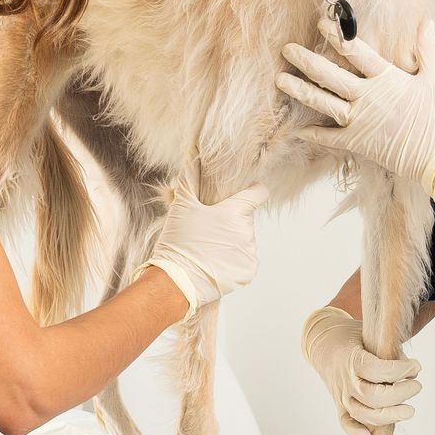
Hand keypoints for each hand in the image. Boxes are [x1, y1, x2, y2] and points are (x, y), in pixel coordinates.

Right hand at [139, 167, 268, 315]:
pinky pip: (244, 261)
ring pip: (244, 241)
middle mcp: (248, 231)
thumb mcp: (181, 207)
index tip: (246, 194)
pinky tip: (215, 264)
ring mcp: (250, 253)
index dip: (253, 191)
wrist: (176, 282)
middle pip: (245, 220)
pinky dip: (232, 262)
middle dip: (231, 222)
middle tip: (208, 231)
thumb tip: (194, 152)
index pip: (258, 193)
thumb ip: (190, 178)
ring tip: (208, 250)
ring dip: (231, 243)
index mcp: (236, 212)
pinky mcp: (248, 272)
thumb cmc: (178, 242)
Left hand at [276, 20, 434, 202]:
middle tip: (287, 49)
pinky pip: (329, 138)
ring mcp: (360, 121)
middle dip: (305, 61)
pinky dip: (312, 133)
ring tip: (280, 79)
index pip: (356, 51)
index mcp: (387, 79)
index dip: (336, 36)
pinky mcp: (357, 142)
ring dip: (299, 90)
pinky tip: (296, 128)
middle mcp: (368, 98)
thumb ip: (426, 49)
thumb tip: (426, 22)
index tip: (321, 23)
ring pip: (322, 102)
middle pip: (329, 75)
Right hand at [300, 307, 421, 434]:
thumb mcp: (369, 335)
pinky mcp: (341, 407)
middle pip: (374, 396)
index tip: (416, 366)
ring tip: (409, 410)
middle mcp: (346, 382)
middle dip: (400, 394)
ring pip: (365, 415)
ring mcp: (342, 397)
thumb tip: (412, 370)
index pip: (378, 370)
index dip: (400, 370)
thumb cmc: (353, 338)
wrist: (324, 345)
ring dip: (390, 415)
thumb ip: (388, 351)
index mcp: (352, 360)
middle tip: (416, 386)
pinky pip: (347, 426)